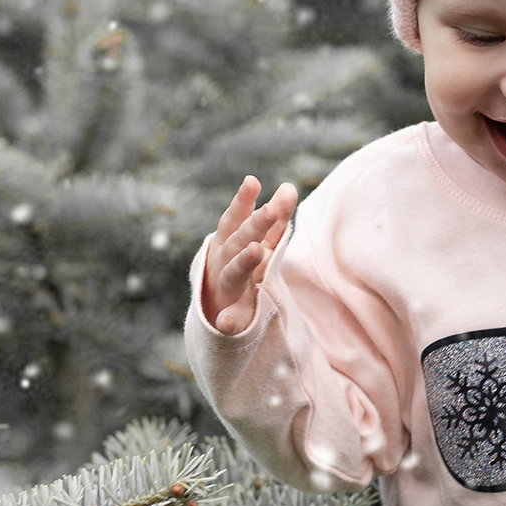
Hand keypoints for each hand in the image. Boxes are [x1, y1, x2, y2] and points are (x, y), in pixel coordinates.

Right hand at [201, 176, 298, 334]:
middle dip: (254, 226)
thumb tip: (288, 186)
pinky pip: (228, 320)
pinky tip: (227, 324)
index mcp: (230, 240)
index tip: (252, 181)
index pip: (238, 217)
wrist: (217, 306)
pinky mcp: (230, 315)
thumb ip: (274, 217)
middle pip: (239, 240)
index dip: (244, 200)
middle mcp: (224, 260)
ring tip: (256, 250)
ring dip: (243, 262)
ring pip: (233, 273)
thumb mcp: (259, 241)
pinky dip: (227, 321)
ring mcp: (226, 287)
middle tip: (269, 210)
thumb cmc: (241, 263)